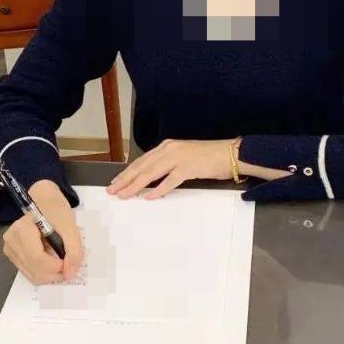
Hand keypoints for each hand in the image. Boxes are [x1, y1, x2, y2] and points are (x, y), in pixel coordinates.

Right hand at [1, 180, 83, 284]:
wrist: (43, 201)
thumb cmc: (55, 210)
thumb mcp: (70, 226)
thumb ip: (73, 250)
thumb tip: (70, 274)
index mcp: (22, 229)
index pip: (37, 258)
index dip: (56, 267)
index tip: (71, 263)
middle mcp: (11, 240)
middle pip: (35, 270)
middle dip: (55, 273)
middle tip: (69, 264)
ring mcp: (10, 249)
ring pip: (33, 276)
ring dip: (51, 274)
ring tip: (60, 259)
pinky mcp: (13, 255)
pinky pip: (30, 273)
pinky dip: (45, 272)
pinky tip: (52, 259)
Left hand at [106, 138, 234, 199]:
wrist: (230, 153)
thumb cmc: (208, 158)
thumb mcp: (183, 158)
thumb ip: (168, 165)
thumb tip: (151, 180)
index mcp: (167, 146)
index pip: (142, 161)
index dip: (127, 172)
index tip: (116, 182)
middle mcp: (170, 149)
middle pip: (142, 166)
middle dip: (126, 179)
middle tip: (113, 191)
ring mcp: (179, 157)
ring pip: (151, 173)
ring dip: (136, 185)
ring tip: (125, 195)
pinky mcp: (190, 167)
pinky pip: (171, 180)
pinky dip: (159, 189)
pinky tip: (149, 197)